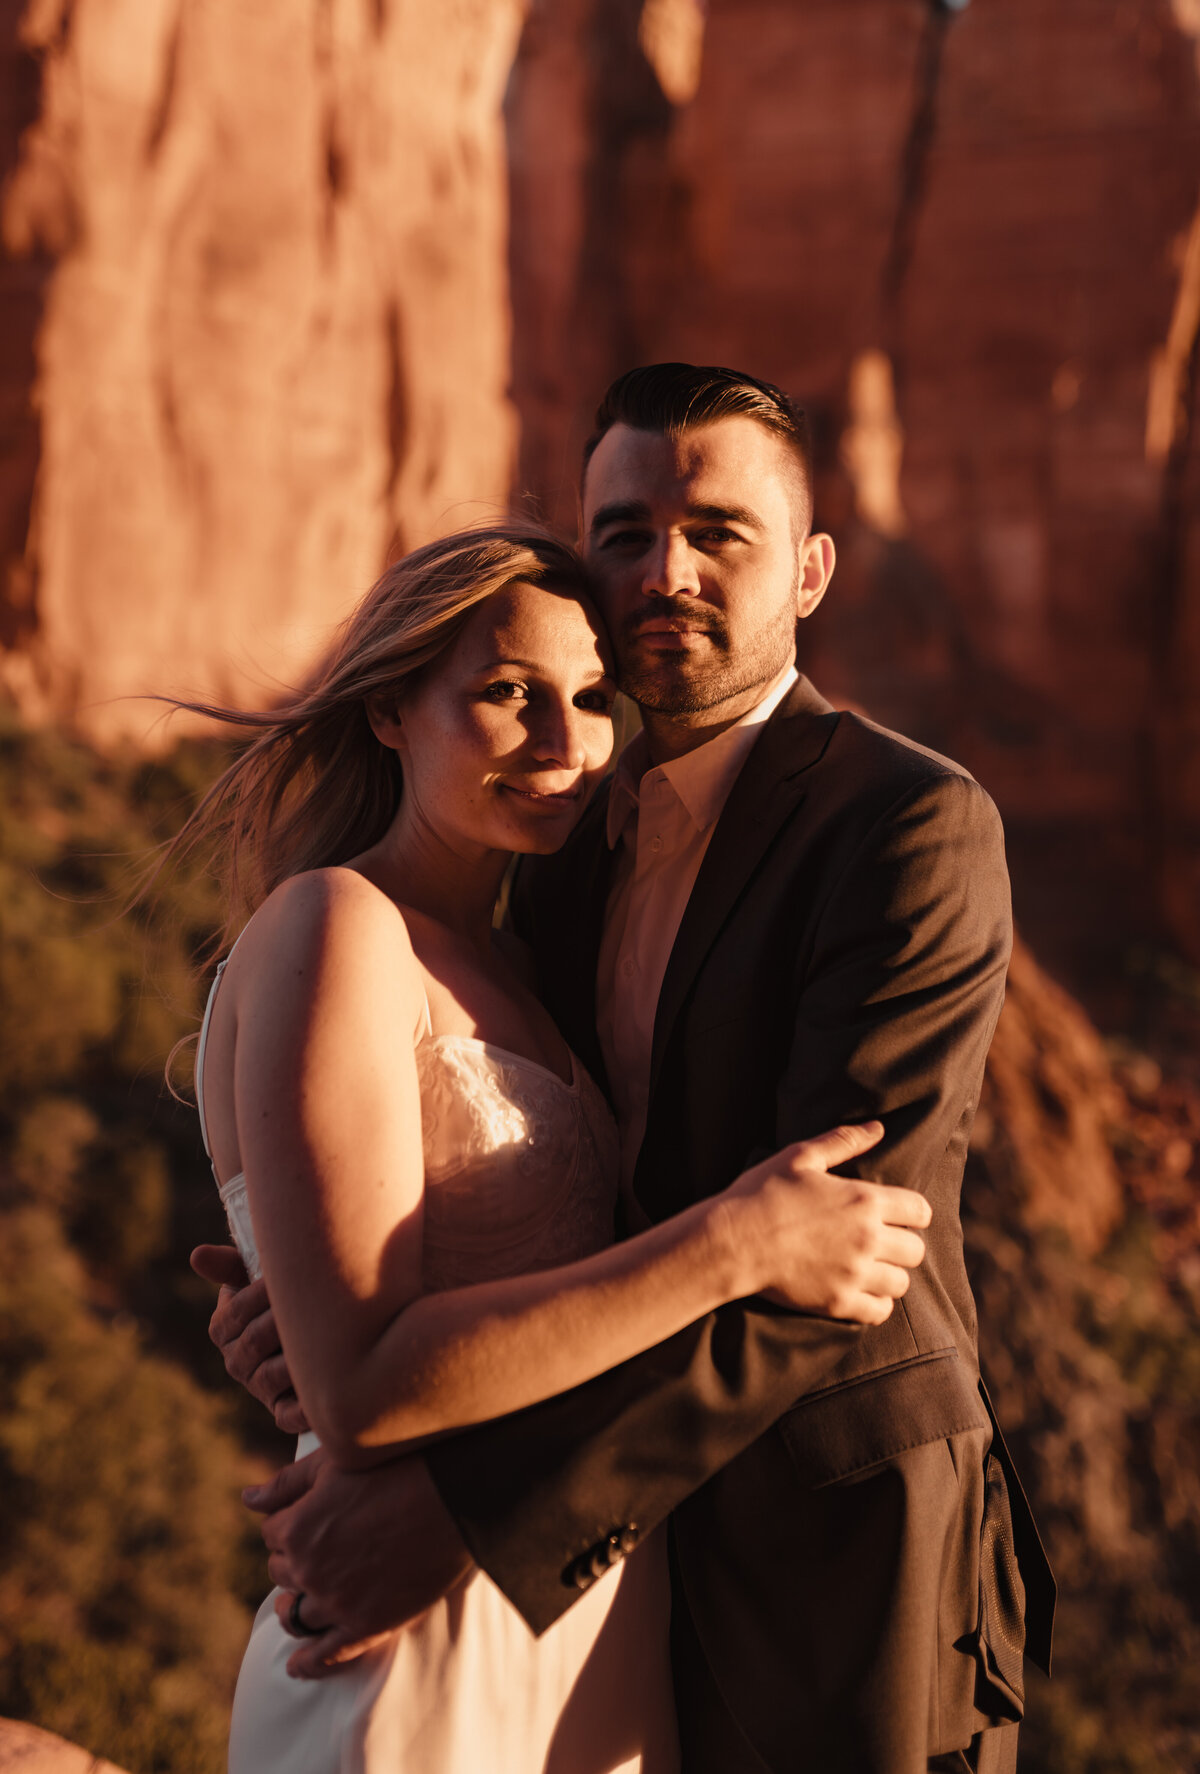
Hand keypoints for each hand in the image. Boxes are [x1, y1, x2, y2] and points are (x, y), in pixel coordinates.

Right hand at [189, 1244, 308, 1433]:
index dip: (258, 1294)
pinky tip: (319, 1396)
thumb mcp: (257, 1278)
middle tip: (312, 1302)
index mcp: (225, 1329)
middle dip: (280, 1320)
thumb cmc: (284, 1297)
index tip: (281, 1278)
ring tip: (319, 1341)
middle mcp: (237, 1362)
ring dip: (293, 1359)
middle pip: (253, 1341)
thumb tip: (197, 1255)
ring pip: (270, 1376)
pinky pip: (287, 1416)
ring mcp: (260, 1388)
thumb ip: (231, 1265)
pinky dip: (301, 1410)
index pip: (235, 1312)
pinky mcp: (284, 1412)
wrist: (322, 1333)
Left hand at [244, 1448, 473, 1677]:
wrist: (451, 1493)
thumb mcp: (331, 1463)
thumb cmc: (392, 1466)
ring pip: (296, 1614)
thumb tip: (247, 1499)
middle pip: (282, 1572)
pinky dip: (308, 1663)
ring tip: (294, 1606)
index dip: (287, 1524)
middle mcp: (309, 1570)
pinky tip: (296, 1666)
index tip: (307, 1518)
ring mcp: (338, 1602)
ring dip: (293, 1607)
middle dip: (292, 1561)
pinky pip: (328, 1654)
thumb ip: (285, 1484)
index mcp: (295, 1528)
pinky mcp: (368, 1624)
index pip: (271, 1533)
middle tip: (316, 1550)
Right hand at [724, 1122, 930, 1323]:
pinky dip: (876, 1303)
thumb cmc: (762, 1194)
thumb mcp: (799, 1157)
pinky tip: (860, 1291)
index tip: (898, 1215)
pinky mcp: (839, 1302)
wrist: (731, 1242)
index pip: (920, 1210)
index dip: (912, 1212)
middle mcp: (868, 1238)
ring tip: (870, 1268)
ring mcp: (855, 1274)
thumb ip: (842, 1142)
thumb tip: (878, 1128)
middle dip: (902, 1244)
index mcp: (864, 1200)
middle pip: (915, 1250)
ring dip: (890, 1275)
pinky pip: (880, 1311)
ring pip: (901, 1283)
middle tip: (881, 1243)